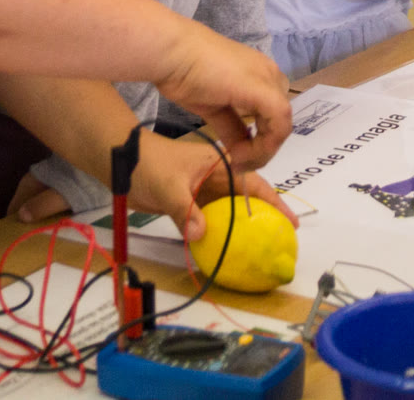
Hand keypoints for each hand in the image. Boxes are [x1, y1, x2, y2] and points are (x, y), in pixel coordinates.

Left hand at [13, 140, 296, 241]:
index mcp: (220, 164)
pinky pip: (213, 220)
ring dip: (245, 228)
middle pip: (247, 200)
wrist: (122, 164)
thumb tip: (200, 236)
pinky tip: (231, 249)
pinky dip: (223, 233)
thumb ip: (184, 210)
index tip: (291, 223)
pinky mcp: (192, 203)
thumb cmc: (148, 165)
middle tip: (282, 243)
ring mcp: (205, 191)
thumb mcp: (168, 186)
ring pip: (231, 212)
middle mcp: (217, 178)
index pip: (254, 184)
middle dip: (266, 219)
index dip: (274, 203)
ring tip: (264, 250)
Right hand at [153, 27, 290, 169]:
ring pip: (282, 125)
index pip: (272, 113)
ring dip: (263, 151)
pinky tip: (241, 156)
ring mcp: (268, 81)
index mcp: (258, 75)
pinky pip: (278, 125)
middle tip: (240, 162)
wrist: (173, 54)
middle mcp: (268, 75)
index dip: (261, 140)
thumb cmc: (185, 72)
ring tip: (240, 162)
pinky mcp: (264, 91)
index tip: (239, 158)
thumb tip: (239, 149)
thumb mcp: (213, 107)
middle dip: (263, 147)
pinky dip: (264, 147)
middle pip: (279, 120)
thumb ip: (231, 125)